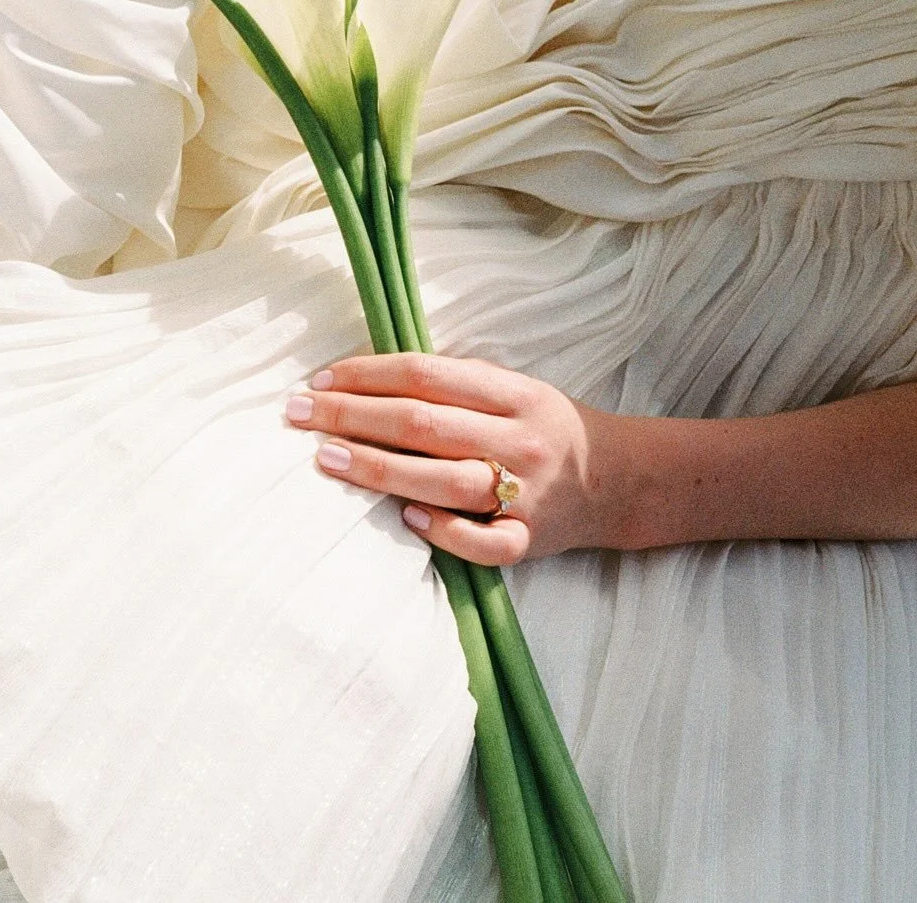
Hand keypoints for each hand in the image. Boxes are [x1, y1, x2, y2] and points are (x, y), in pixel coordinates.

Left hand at [284, 353, 630, 565]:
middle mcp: (519, 439)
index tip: (320, 377)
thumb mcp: (512, 387)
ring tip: (326, 458)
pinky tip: (401, 518)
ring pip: (444, 481)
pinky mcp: (529, 542)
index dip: (368, 373)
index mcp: (513, 393)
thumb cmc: (544, 425)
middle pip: (424, 424)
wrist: (618, 480)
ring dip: (379, 469)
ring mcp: (526, 494)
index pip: (427, 375)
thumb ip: (454, 383)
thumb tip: (367, 377)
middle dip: (352, 416)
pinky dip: (441, 531)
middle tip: (298, 413)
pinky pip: (482, 543)